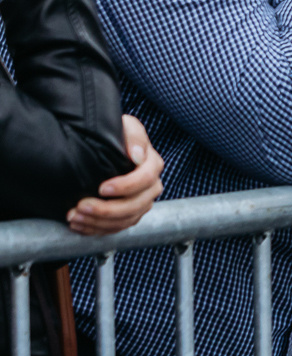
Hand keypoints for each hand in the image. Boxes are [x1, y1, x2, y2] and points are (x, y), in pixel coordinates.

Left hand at [67, 116, 162, 234]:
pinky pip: (117, 228)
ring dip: (99, 222)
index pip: (147, 179)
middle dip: (108, 210)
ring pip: (126, 220)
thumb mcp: (125, 126)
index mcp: (152, 164)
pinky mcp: (128, 214)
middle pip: (137, 205)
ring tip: (74, 217)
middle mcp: (151, 186)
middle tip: (81, 206)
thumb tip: (137, 155)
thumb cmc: (115, 134)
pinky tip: (78, 225)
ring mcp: (141, 202)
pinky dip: (96, 229)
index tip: (102, 188)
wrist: (103, 148)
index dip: (126, 186)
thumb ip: (134, 135)